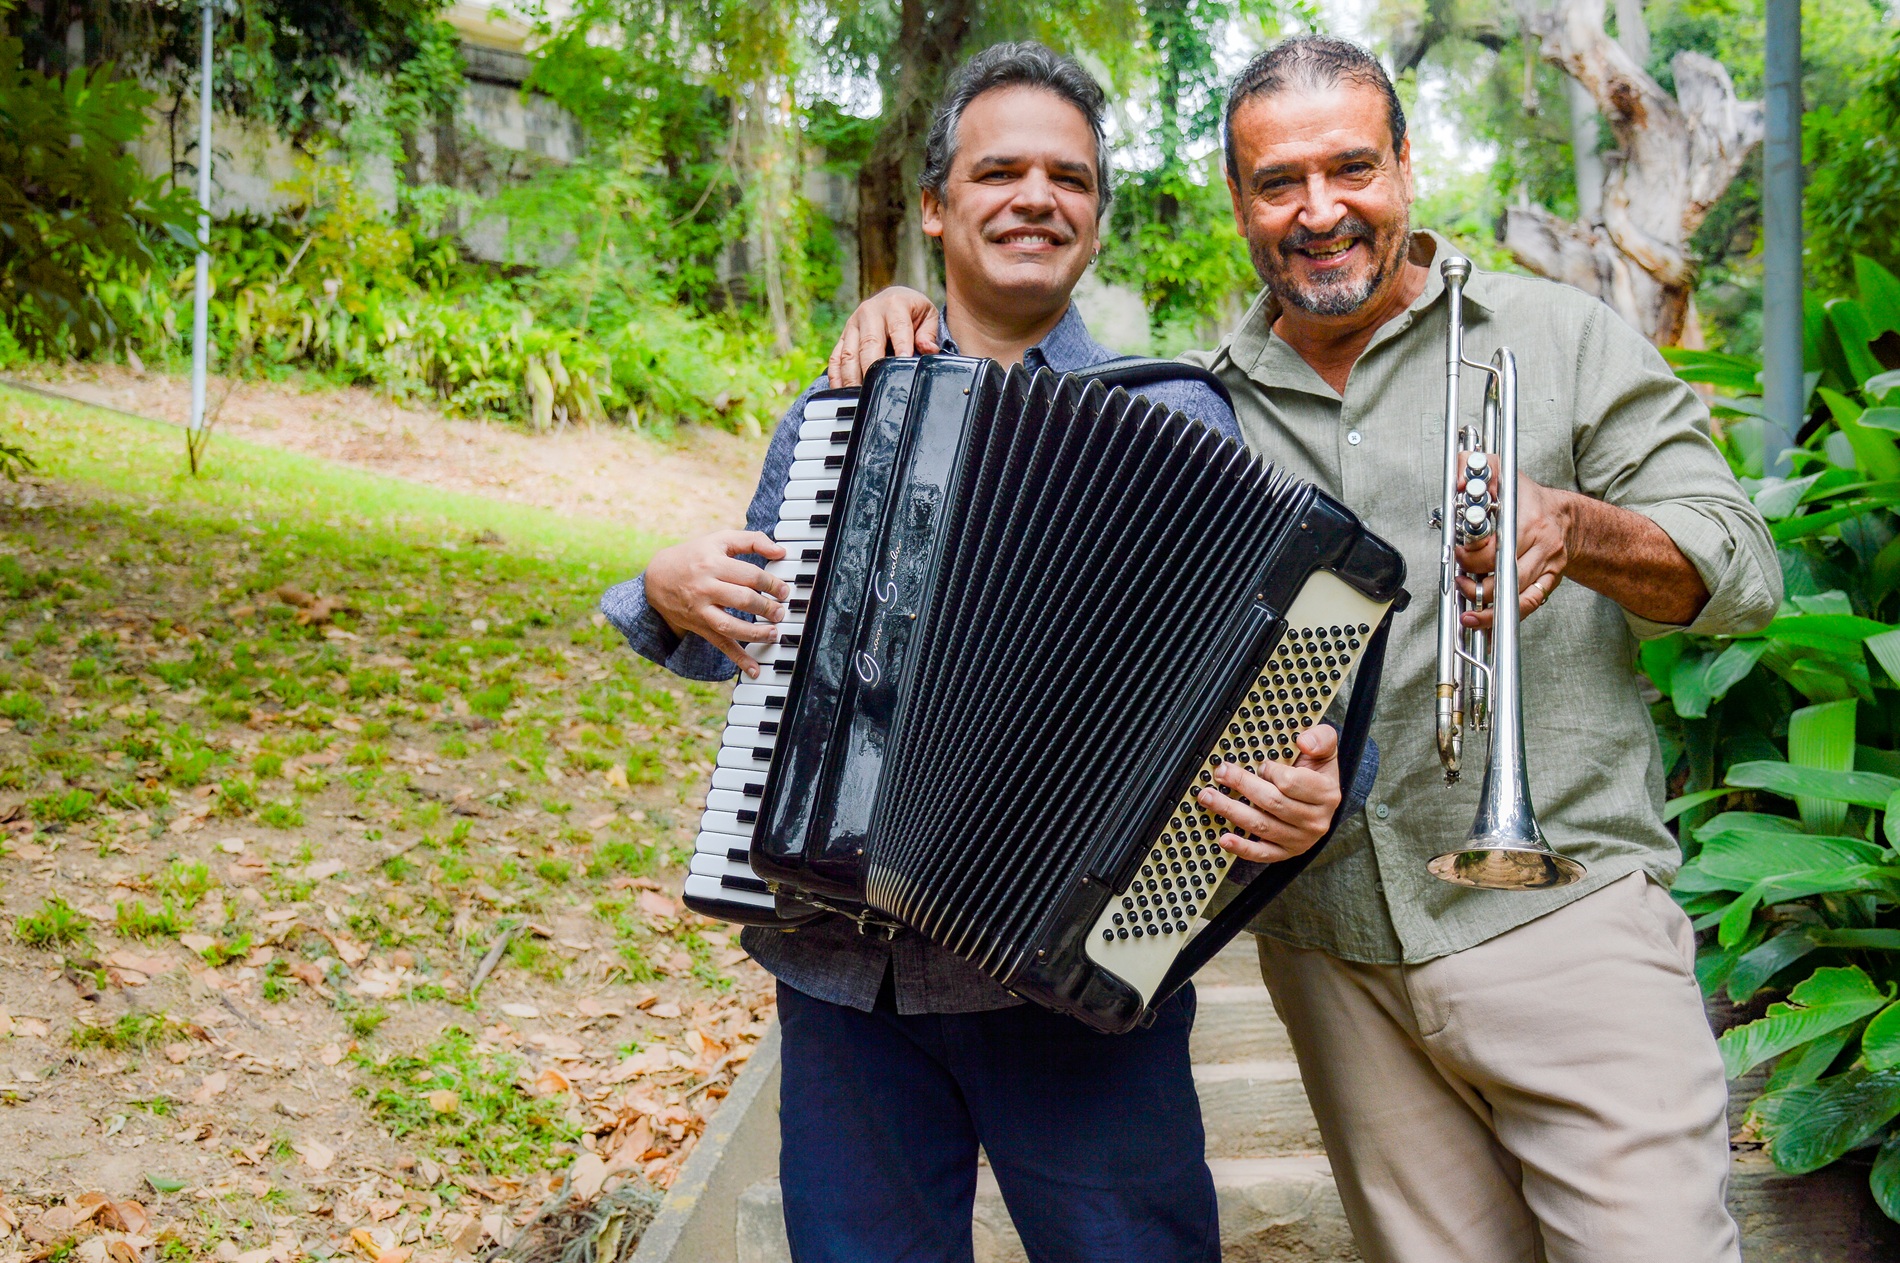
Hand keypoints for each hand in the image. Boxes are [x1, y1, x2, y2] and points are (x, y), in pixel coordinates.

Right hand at [644, 530, 788, 676]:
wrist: (657, 578)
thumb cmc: (695, 556)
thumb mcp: (719, 540)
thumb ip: (751, 540)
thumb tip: (780, 551)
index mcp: (713, 564)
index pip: (749, 575)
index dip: (771, 583)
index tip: (783, 590)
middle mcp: (705, 588)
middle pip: (742, 599)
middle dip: (767, 607)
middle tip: (780, 611)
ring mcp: (701, 610)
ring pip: (731, 626)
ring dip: (756, 633)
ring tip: (774, 633)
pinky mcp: (700, 627)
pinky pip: (720, 645)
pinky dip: (738, 659)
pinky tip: (754, 669)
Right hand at [827, 287, 938, 386]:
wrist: (893, 297)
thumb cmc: (912, 311)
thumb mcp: (927, 315)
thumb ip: (928, 333)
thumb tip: (928, 349)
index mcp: (894, 305)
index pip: (898, 328)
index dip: (901, 347)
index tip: (903, 364)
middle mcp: (869, 312)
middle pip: (868, 344)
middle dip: (872, 368)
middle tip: (877, 390)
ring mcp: (853, 325)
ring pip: (849, 354)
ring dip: (852, 377)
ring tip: (859, 396)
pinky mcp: (843, 337)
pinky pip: (836, 358)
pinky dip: (836, 376)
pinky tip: (841, 391)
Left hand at [1195, 724, 1342, 863]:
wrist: (1323, 802)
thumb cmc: (1317, 773)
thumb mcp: (1325, 749)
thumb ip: (1321, 738)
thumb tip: (1304, 741)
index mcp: (1325, 794)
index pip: (1290, 782)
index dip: (1270, 771)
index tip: (1260, 764)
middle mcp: (1315, 820)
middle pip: (1271, 802)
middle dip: (1241, 784)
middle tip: (1220, 773)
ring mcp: (1300, 840)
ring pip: (1261, 825)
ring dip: (1230, 810)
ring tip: (1208, 797)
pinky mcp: (1285, 853)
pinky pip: (1261, 853)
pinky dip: (1241, 848)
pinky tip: (1224, 839)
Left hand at [1454, 465, 1571, 628]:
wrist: (1562, 515)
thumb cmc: (1525, 496)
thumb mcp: (1499, 470)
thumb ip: (1473, 468)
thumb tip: (1457, 482)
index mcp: (1528, 520)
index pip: (1496, 547)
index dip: (1471, 556)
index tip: (1458, 553)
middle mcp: (1542, 545)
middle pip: (1504, 575)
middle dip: (1475, 581)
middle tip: (1460, 576)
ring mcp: (1548, 565)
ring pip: (1515, 595)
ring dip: (1486, 605)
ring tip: (1467, 603)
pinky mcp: (1549, 581)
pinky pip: (1527, 605)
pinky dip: (1503, 617)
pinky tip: (1482, 620)